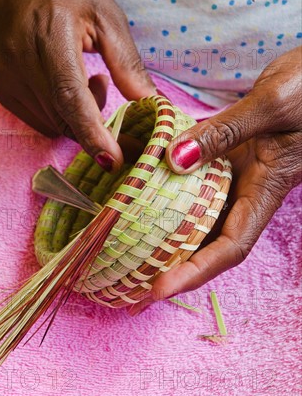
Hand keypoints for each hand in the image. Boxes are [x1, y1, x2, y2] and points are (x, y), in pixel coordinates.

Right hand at [0, 0, 154, 171]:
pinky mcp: (1, 89)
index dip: (92, 132)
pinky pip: (40, 120)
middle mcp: (22, 62)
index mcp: (51, 37)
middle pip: (64, 118)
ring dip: (80, 118)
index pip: (70, 95)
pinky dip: (61, 114)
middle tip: (116, 105)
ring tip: (88, 79)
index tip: (113, 160)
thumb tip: (152, 103)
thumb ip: (127, 63)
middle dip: (98, 130)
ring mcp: (7, 79)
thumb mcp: (106, 15)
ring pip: (54, 124)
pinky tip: (68, 85)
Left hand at [128, 47, 301, 315]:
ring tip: (124, 231)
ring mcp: (237, 170)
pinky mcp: (227, 151)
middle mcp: (250, 186)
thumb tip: (174, 160)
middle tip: (129, 272)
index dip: (196, 271)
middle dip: (174, 260)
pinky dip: (166, 177)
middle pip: (209, 236)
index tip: (159, 289)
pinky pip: (193, 173)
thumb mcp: (270, 106)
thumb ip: (224, 133)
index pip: (231, 245)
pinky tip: (138, 172)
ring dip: (165, 221)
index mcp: (268, 186)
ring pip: (197, 207)